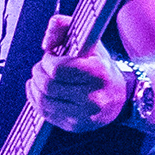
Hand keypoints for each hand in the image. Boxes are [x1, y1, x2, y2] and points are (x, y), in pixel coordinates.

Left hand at [29, 14, 130, 132]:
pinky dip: (35, 100)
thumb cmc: (101, 67)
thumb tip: (50, 29)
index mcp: (99, 73)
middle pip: (48, 86)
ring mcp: (84, 115)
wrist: (121, 97)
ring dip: (33, 87)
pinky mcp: (75, 126)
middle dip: (38, 73)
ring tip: (38, 78)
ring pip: (43, 101)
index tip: (50, 56)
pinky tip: (38, 92)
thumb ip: (66, 27)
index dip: (47, 61)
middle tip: (40, 67)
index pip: (58, 69)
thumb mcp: (89, 43)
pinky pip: (45, 114)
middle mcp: (93, 97)